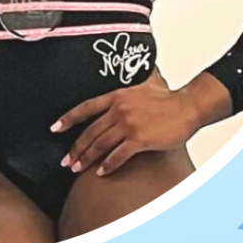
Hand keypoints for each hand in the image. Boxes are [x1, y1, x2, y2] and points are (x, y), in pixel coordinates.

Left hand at [50, 71, 199, 175]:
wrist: (188, 106)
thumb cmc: (169, 98)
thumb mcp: (144, 85)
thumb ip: (132, 84)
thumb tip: (133, 70)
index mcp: (116, 96)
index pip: (86, 108)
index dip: (68, 119)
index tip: (54, 128)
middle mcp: (119, 110)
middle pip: (90, 131)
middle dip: (76, 148)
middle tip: (65, 161)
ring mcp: (129, 125)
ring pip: (100, 144)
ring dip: (86, 159)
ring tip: (77, 169)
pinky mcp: (140, 139)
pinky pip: (118, 155)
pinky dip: (108, 165)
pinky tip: (101, 172)